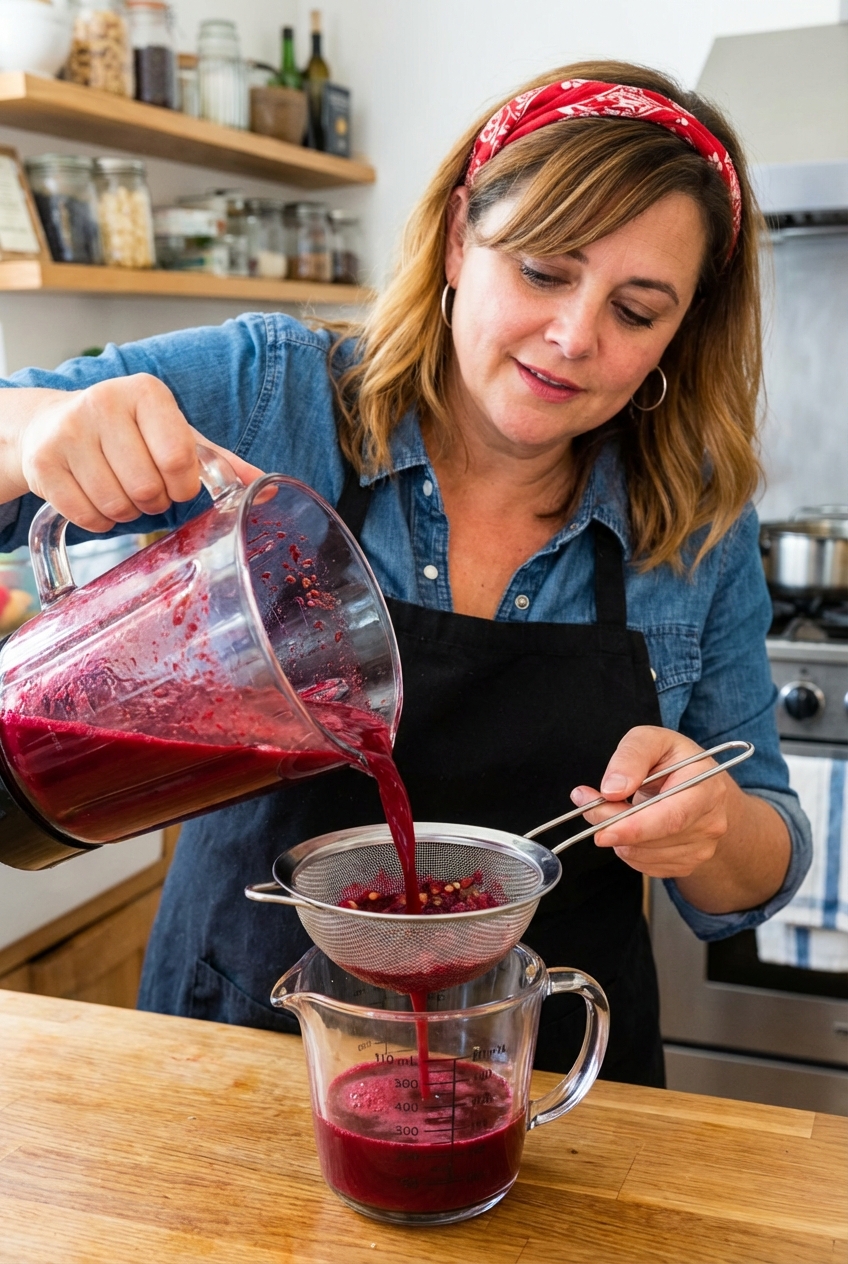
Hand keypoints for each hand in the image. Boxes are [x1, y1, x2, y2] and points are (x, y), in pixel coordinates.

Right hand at [5, 375, 262, 531]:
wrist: (55, 424)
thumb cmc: (131, 434)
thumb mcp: (177, 436)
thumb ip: (222, 464)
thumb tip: (271, 490)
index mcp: (147, 393)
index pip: (179, 458)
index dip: (183, 485)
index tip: (178, 482)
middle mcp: (104, 402)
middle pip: (148, 488)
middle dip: (155, 502)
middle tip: (147, 489)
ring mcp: (68, 431)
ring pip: (117, 505)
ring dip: (128, 513)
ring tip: (122, 491)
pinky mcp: (43, 462)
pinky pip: (87, 516)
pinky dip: (100, 521)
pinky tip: (97, 498)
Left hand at [570, 726, 731, 878]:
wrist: (699, 785)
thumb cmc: (673, 760)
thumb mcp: (652, 740)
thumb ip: (631, 756)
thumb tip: (613, 789)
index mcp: (707, 787)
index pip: (672, 817)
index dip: (634, 828)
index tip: (602, 831)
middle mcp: (711, 822)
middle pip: (654, 839)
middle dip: (614, 827)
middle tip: (589, 806)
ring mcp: (702, 847)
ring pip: (644, 856)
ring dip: (619, 837)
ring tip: (617, 810)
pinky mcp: (688, 864)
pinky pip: (645, 866)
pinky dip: (628, 848)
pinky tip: (632, 827)